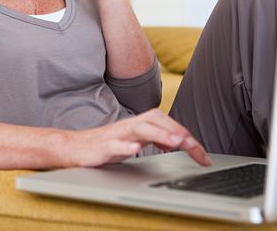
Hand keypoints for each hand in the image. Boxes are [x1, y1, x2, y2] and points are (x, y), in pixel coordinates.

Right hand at [64, 108, 211, 166]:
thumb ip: (154, 139)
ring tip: (175, 142)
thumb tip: (177, 141)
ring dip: (159, 134)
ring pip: (139, 129)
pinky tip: (135, 150)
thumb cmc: (104, 145)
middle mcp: (129, 126)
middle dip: (177, 132)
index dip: (186, 136)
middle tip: (195, 147)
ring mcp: (115, 135)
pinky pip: (114, 145)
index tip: (203, 155)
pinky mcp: (101, 147)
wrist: (73, 147)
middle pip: (156, 121)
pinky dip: (125, 146)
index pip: (166, 124)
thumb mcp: (134, 141)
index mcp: (138, 125)